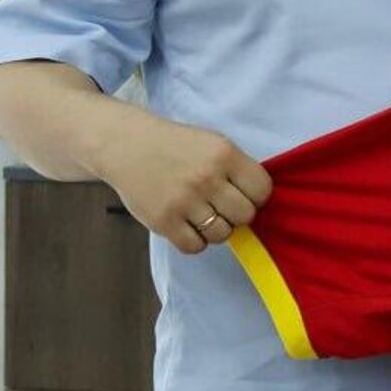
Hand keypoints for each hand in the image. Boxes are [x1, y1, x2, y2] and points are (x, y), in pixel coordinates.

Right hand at [93, 120, 272, 255]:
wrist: (127, 145)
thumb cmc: (177, 146)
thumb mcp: (213, 144)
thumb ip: (236, 169)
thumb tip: (258, 202)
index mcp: (224, 154)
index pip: (262, 190)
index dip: (256, 196)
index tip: (244, 195)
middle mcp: (207, 178)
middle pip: (245, 215)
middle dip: (237, 214)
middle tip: (222, 206)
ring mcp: (184, 201)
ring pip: (222, 234)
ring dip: (216, 229)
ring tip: (203, 215)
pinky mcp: (164, 221)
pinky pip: (195, 246)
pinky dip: (195, 241)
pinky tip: (188, 226)